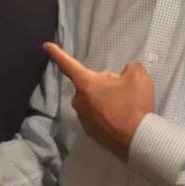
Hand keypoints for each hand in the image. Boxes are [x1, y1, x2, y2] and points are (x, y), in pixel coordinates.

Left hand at [44, 42, 153, 157]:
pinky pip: (96, 116)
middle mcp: (79, 101)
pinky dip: (106, 114)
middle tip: (122, 91)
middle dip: (102, 85)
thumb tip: (123, 75)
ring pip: (93, 101)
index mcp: (86, 84)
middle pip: (89, 85)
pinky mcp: (90, 132)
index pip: (69, 65)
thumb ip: (129, 67)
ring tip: (124, 107)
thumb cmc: (134, 104)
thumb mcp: (137, 76)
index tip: (46, 46)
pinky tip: (120, 118)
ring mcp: (83, 118)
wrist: (138, 139)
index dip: (58, 54)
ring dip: (104, 100)